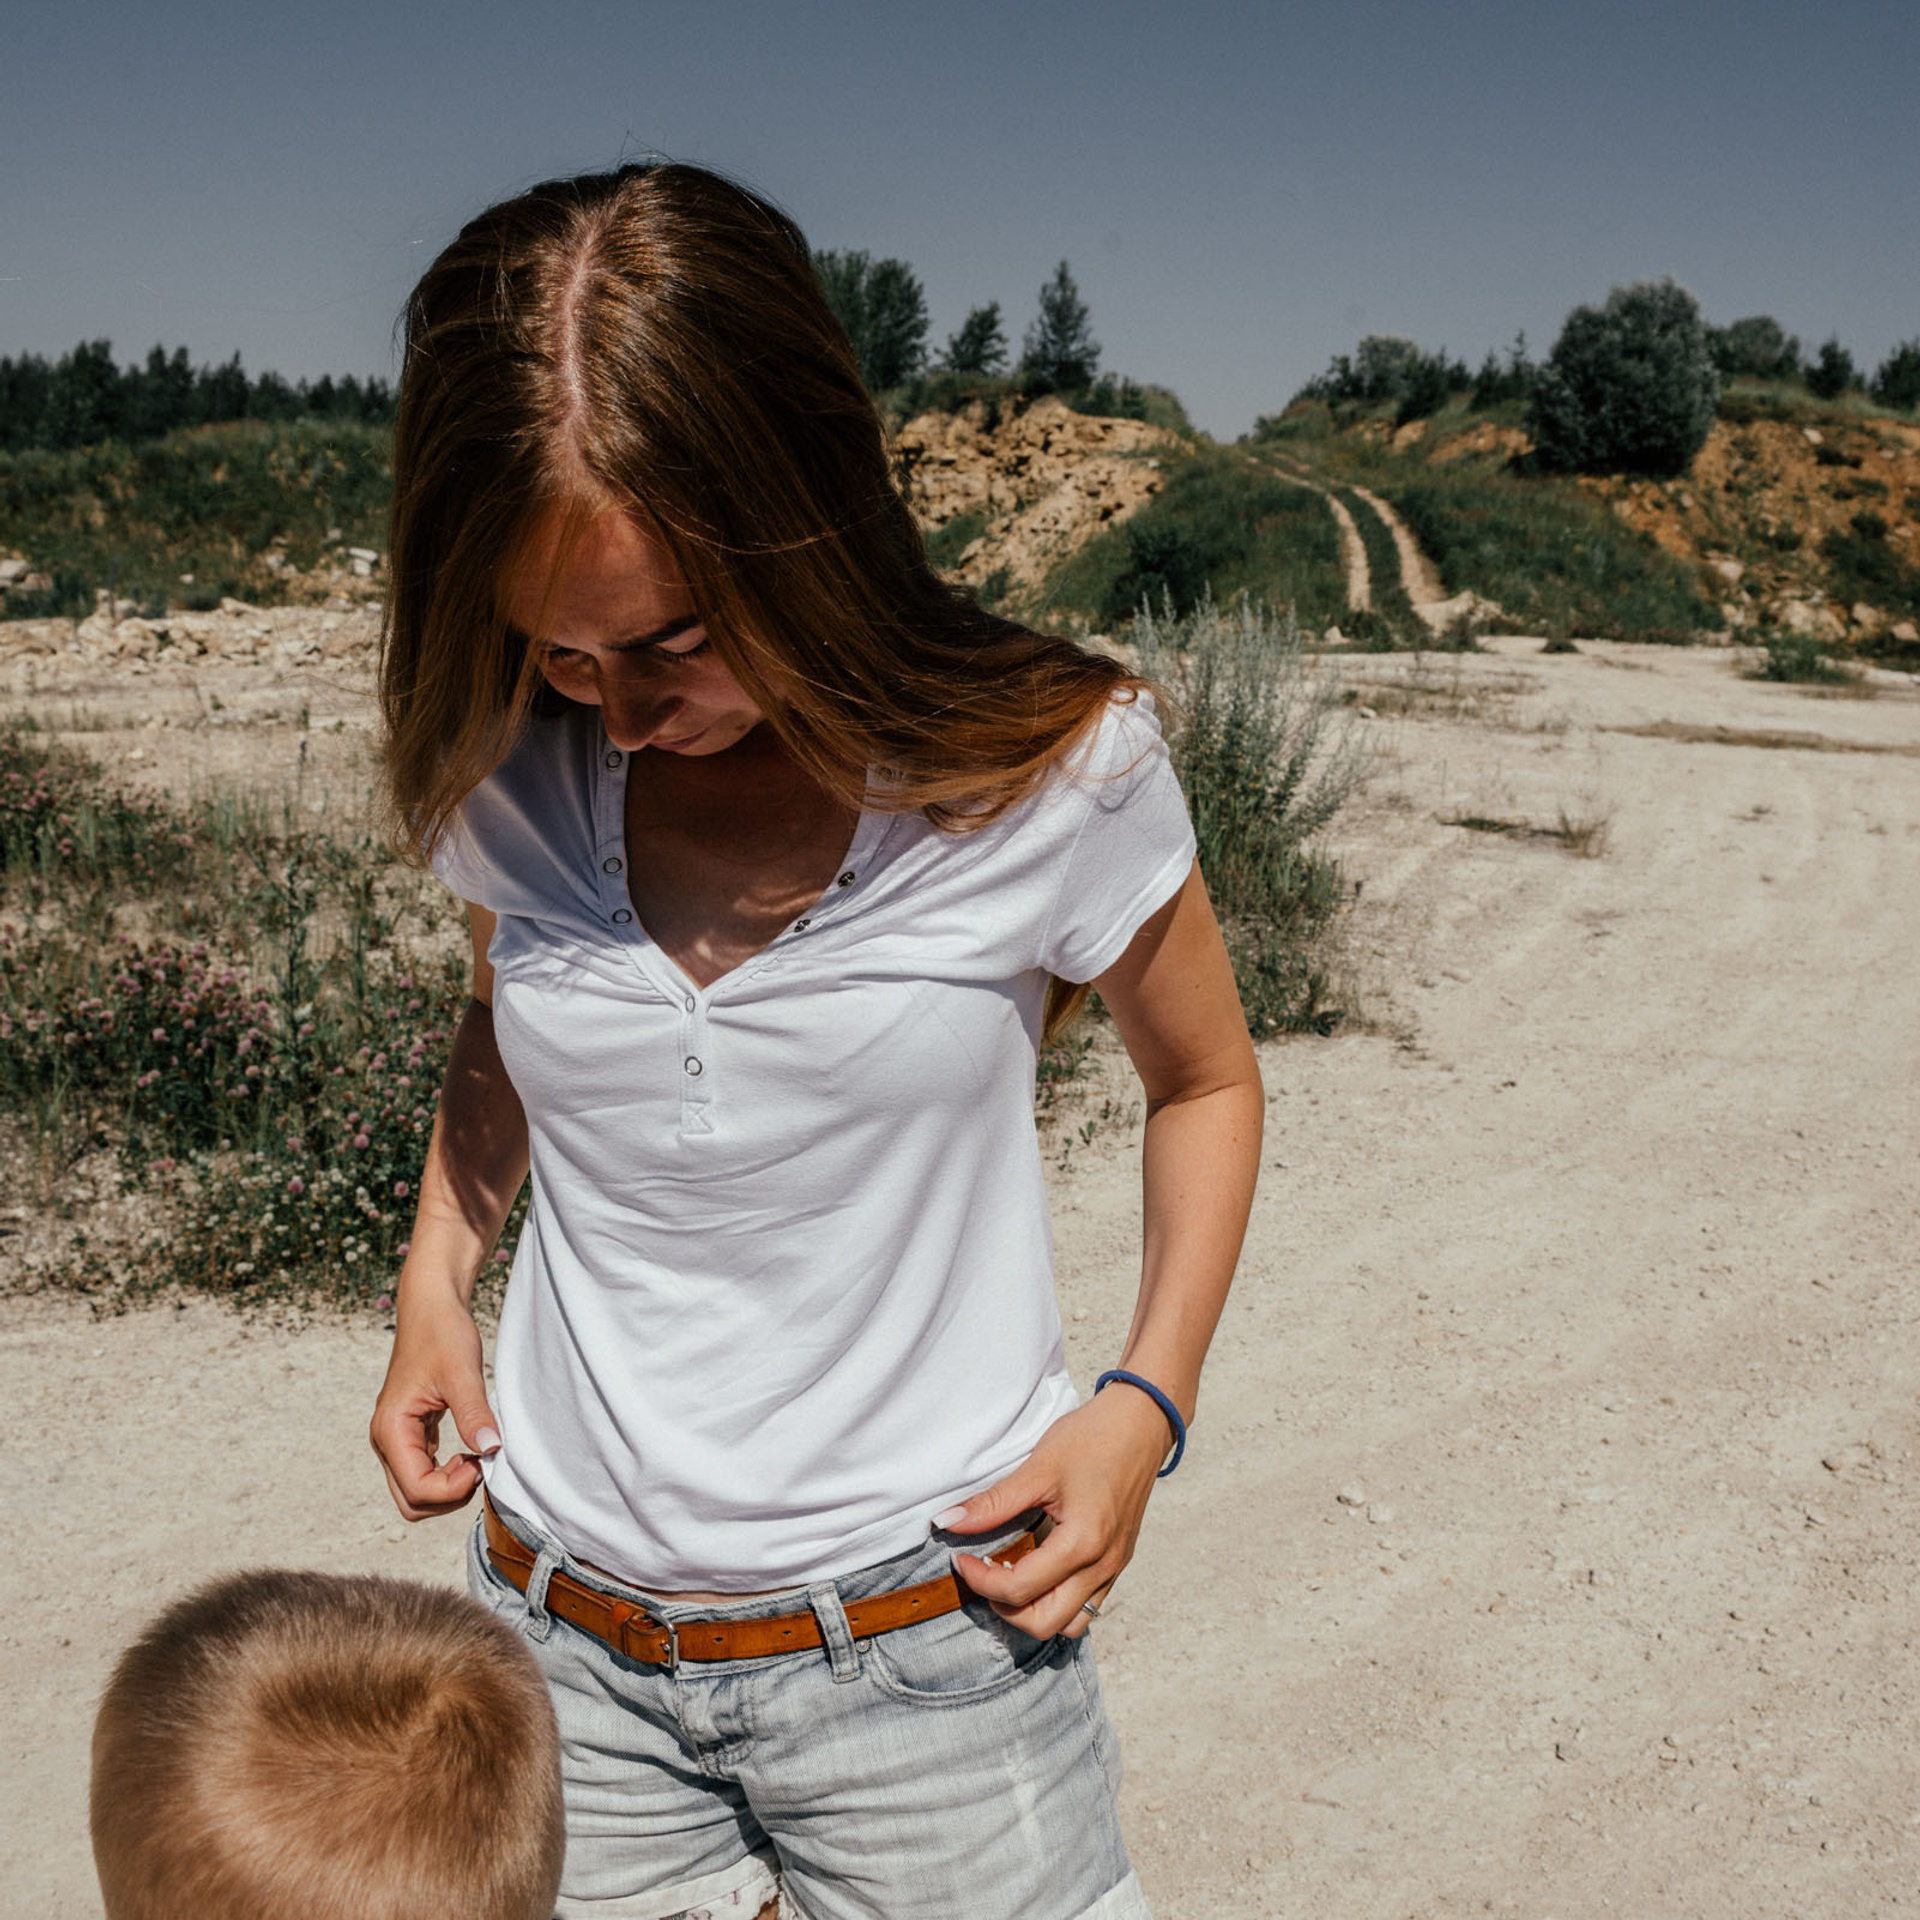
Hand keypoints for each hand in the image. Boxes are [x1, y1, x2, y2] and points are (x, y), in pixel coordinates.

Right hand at [368, 1281, 500, 1520]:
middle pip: (411, 1500)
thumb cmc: (442, 1333)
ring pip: (416, 1491)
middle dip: (449, 1495)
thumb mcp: (462, 1372)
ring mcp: (397, 1439)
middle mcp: (387, 1440)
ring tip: (477, 1453)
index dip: (453, 1489)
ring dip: (449, 1486)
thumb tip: (491, 1448)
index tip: (482, 1460)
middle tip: (480, 1462)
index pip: (416, 1490)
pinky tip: (470, 1449)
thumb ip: (473, 1412)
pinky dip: (448, 1472)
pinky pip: (424, 1471)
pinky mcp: (411, 1433)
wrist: (432, 1307)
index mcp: (391, 1429)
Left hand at [936, 1385, 1174, 1639]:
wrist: (1143, 1420)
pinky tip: (1037, 1568)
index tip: (960, 1558)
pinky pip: (1086, 1603)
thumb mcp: (1038, 1467)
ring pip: (1069, 1622)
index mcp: (1083, 1544)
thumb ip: (993, 1503)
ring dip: (1033, 1610)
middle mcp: (1102, 1565)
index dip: (980, 1580)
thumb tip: (947, 1521)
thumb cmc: (1095, 1437)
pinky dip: (1056, 1599)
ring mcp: (1114, 1566)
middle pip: (1044, 1622)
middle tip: (982, 1573)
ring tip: (1009, 1575)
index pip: (1020, 1588)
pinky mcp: (1118, 1560)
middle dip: (1005, 1606)